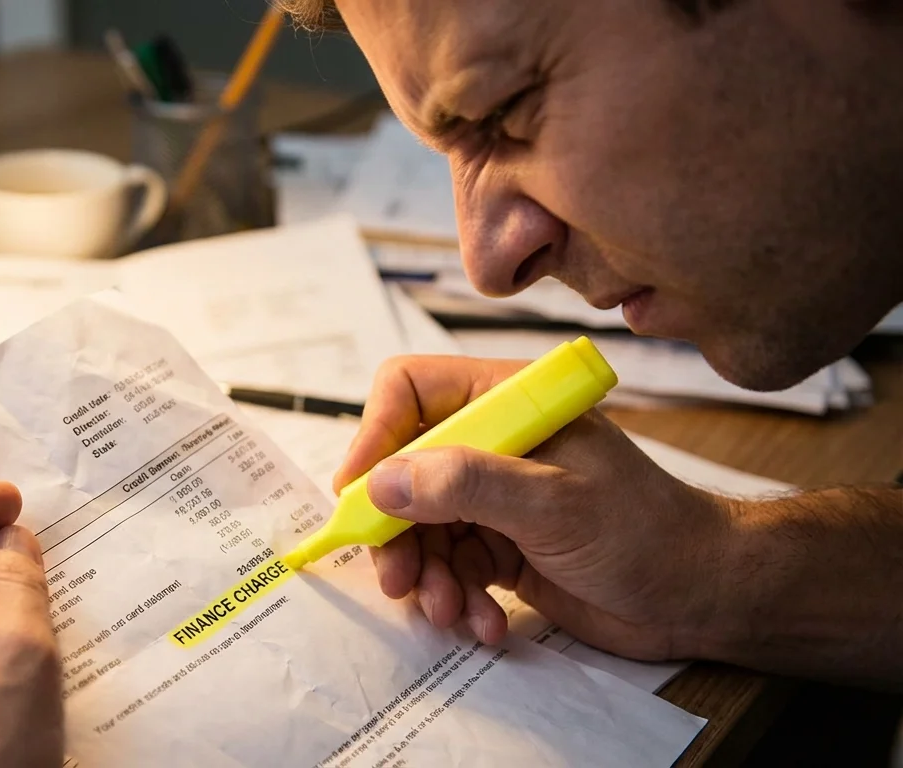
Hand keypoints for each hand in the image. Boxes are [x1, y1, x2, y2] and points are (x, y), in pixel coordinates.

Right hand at [336, 356, 734, 660]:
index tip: (359, 495)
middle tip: (399, 578)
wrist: (700, 595)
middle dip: (396, 529)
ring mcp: (494, 495)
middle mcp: (493, 441)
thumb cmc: (645, 531)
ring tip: (450, 612)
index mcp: (508, 402)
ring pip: (419, 526)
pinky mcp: (499, 544)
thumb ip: (467, 485)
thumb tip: (384, 481)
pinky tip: (483, 622)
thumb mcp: (553, 503)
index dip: (375, 436)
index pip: (410, 391)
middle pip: (403, 469)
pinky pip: (448, 565)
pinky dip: (456, 597)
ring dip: (428, 575)